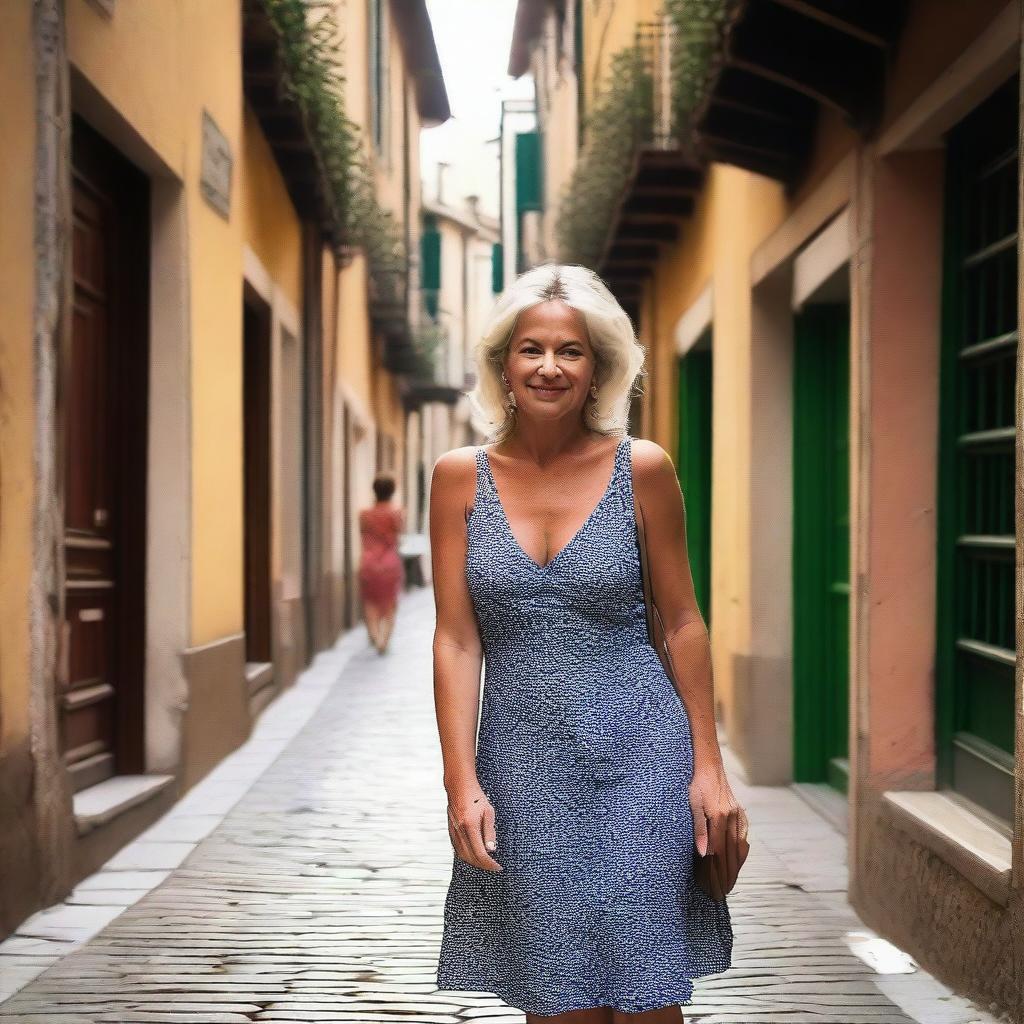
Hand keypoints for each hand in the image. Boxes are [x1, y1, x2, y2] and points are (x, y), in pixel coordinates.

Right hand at [446, 783, 502, 872]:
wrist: (459, 786)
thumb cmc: (476, 797)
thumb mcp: (488, 811)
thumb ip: (489, 831)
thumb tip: (491, 850)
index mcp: (470, 826)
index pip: (480, 853)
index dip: (490, 863)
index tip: (498, 867)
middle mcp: (460, 831)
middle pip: (471, 857)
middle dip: (483, 865)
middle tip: (493, 867)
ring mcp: (454, 831)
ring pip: (463, 855)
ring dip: (474, 862)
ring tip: (485, 863)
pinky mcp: (450, 830)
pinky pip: (457, 849)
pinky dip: (466, 856)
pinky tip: (473, 855)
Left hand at [689, 763, 748, 897]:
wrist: (709, 765)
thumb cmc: (696, 784)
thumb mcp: (692, 804)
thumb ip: (698, 829)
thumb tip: (704, 854)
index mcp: (720, 817)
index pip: (719, 852)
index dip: (717, 871)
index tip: (713, 886)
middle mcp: (733, 818)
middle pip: (731, 854)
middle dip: (727, 875)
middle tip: (722, 893)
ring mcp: (739, 816)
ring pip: (739, 848)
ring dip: (735, 867)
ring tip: (729, 883)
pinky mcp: (741, 814)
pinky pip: (743, 839)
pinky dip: (740, 853)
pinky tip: (736, 862)